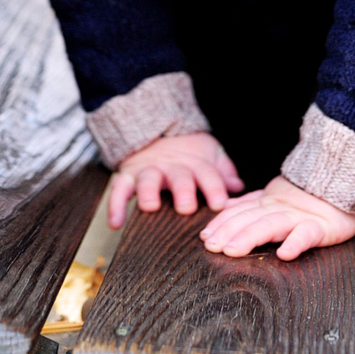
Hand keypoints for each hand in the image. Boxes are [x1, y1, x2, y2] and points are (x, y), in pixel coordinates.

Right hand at [108, 132, 243, 228]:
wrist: (157, 129)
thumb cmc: (189, 152)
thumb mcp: (210, 154)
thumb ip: (224, 171)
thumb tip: (238, 187)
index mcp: (194, 164)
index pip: (207, 174)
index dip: (214, 188)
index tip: (220, 204)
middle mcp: (171, 167)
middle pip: (178, 177)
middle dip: (182, 190)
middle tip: (187, 207)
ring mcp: (149, 170)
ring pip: (148, 179)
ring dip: (149, 193)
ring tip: (150, 207)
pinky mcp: (128, 175)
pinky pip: (119, 189)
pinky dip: (115, 206)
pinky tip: (116, 224)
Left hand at [199, 175, 354, 259]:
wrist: (344, 184)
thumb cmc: (309, 197)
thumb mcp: (275, 197)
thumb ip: (251, 203)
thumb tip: (224, 208)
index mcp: (268, 203)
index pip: (240, 212)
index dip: (221, 224)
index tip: (204, 237)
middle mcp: (279, 208)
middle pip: (250, 219)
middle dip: (228, 232)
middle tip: (211, 246)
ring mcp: (299, 216)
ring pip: (271, 225)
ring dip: (250, 236)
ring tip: (233, 250)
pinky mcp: (322, 226)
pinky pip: (308, 234)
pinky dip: (296, 242)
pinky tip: (285, 253)